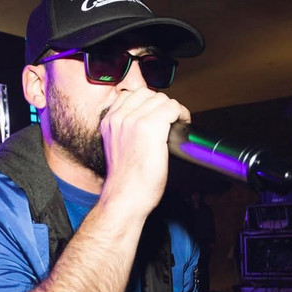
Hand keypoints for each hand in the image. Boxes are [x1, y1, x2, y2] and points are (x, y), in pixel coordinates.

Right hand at [100, 87, 189, 218]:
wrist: (125, 197)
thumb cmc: (126, 181)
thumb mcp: (117, 148)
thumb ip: (125, 131)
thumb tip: (146, 121)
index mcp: (109, 121)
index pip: (132, 95)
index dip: (149, 104)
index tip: (158, 116)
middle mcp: (118, 118)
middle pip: (148, 94)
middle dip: (162, 105)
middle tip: (171, 121)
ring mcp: (133, 121)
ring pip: (161, 99)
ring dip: (172, 110)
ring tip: (177, 123)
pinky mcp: (150, 127)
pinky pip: (171, 107)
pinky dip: (181, 114)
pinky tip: (183, 125)